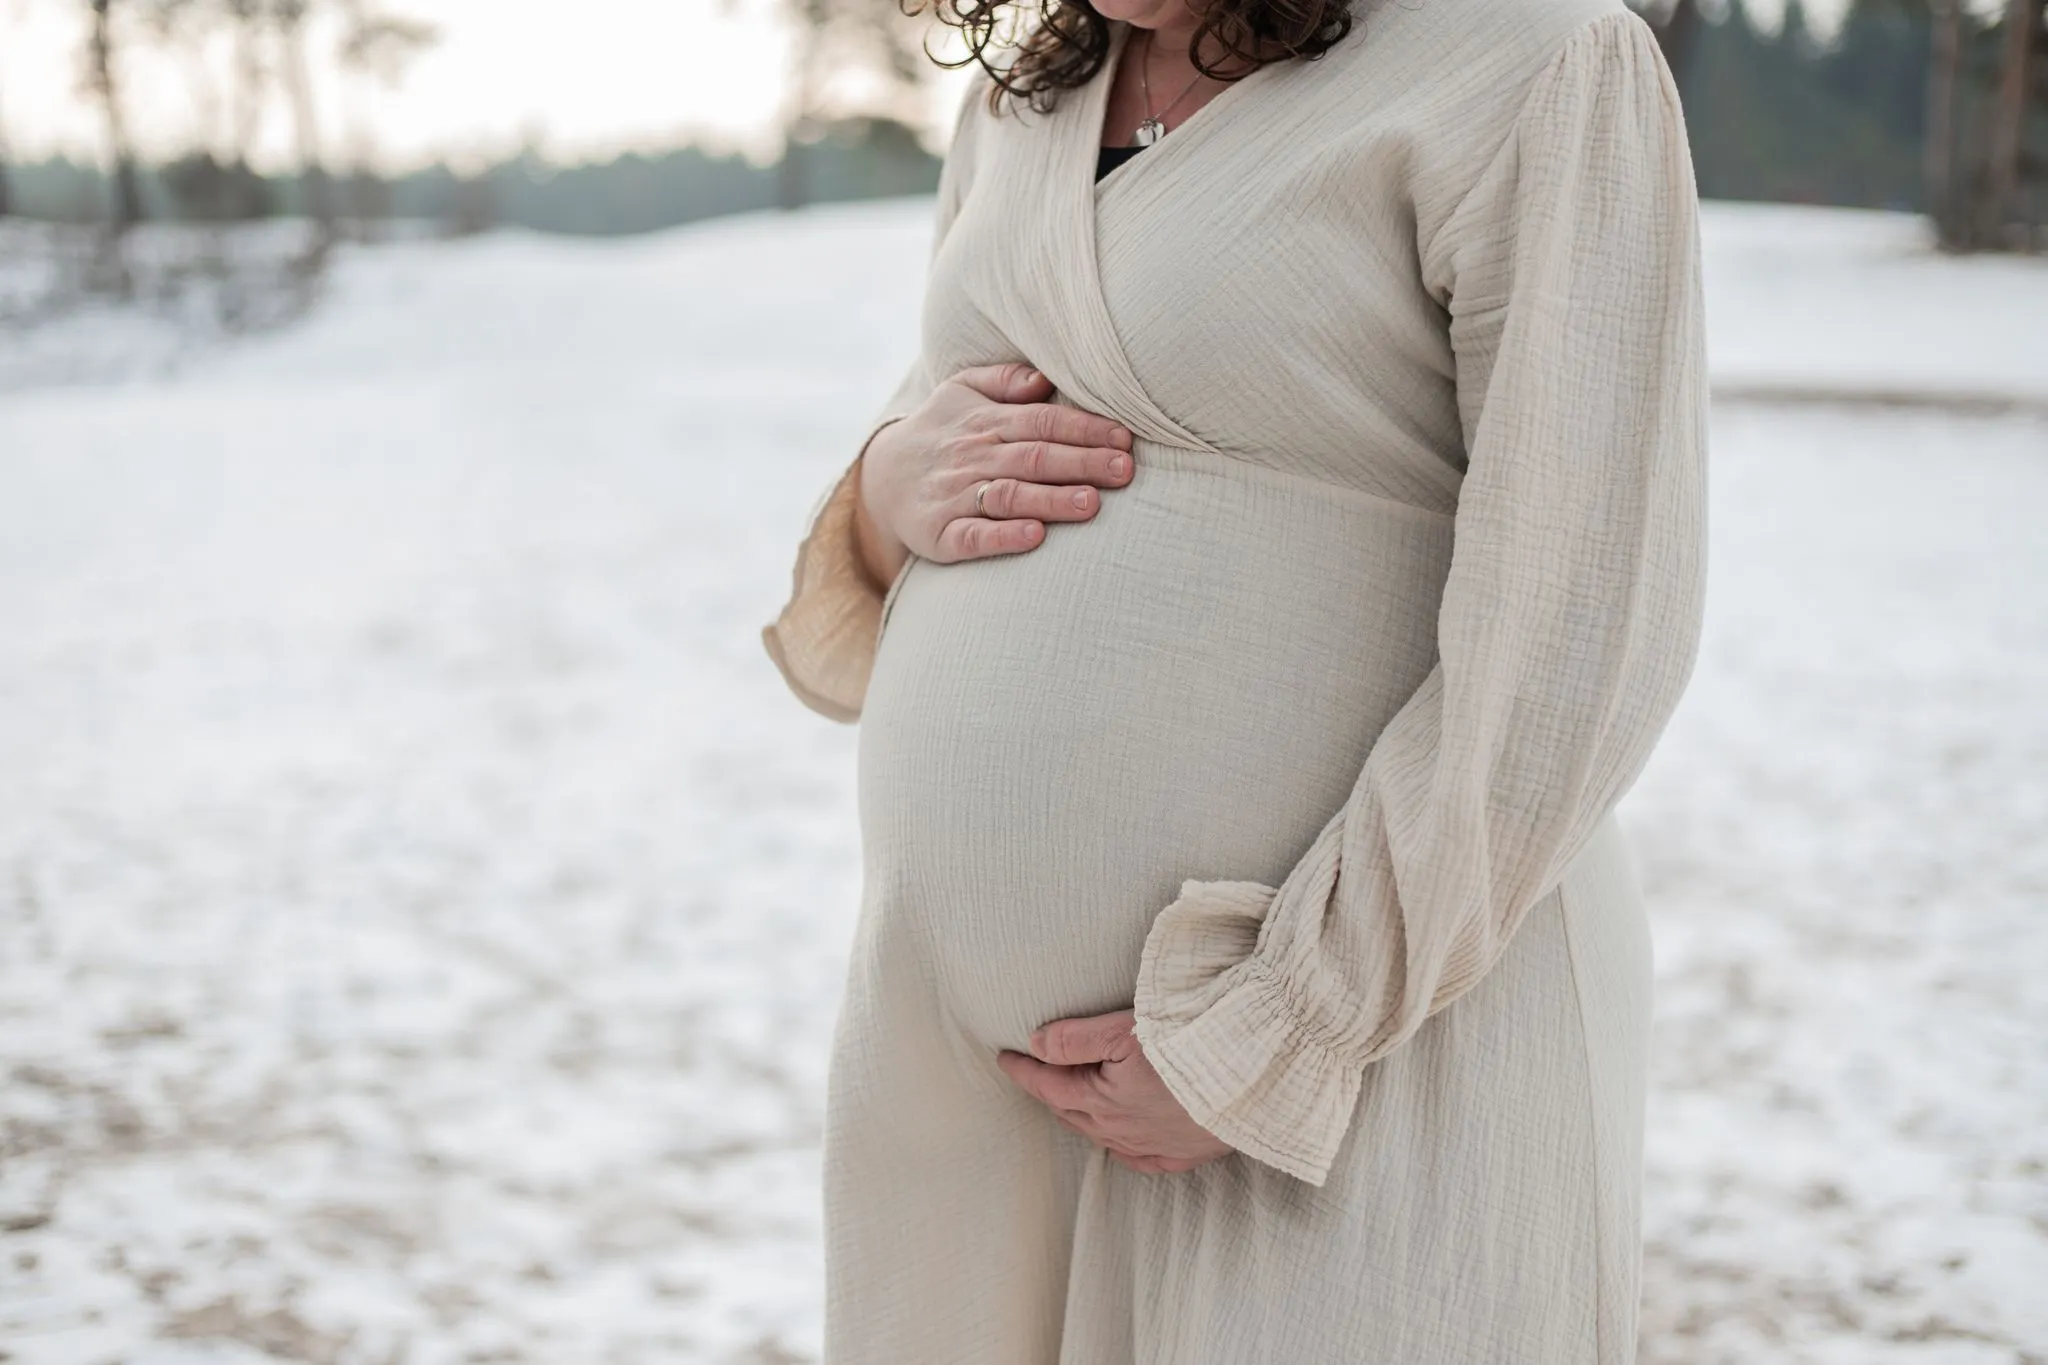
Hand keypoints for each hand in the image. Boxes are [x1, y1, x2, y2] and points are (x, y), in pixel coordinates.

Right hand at [853, 363, 1134, 586]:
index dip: (1084, 428)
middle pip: (1034, 457)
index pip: (1043, 421)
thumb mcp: (962, 390)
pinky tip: (1035, 537)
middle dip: (1082, 463)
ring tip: (1091, 504)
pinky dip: (1004, 537)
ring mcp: (956, 496)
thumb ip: (1004, 380)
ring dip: (1051, 500)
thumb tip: (1044, 378)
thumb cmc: (941, 431)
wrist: (882, 476)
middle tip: (1123, 470)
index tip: (1124, 438)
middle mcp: (973, 457)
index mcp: (987, 422)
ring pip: (1009, 496)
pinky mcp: (941, 534)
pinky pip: (974, 536)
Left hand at [997, 1009, 1232, 1174]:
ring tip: (1066, 1102)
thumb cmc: (1193, 1047)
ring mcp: (1155, 1145)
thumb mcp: (1126, 1031)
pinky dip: (1121, 1149)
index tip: (1003, 1057)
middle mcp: (1123, 1130)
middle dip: (1048, 1093)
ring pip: (1103, 1136)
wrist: (1255, 1079)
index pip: (1049, 1085)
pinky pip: (1141, 1158)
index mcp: (1103, 1100)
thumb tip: (1035, 1044)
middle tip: (1032, 1075)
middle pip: (1072, 1113)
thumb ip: (1076, 1039)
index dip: (1024, 1071)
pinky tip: (1119, 1145)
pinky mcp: (1186, 1152)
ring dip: (1080, 1118)